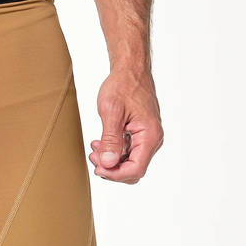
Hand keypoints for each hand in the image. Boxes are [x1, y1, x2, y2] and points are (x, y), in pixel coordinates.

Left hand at [89, 69, 162, 183]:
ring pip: (129, 162)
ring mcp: (147, 137)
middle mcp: (152, 139)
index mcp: (150, 135)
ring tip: (94, 149)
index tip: (98, 168)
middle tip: (93, 156)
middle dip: (112, 168)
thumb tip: (108, 163)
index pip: (136, 169)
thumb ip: (110, 140)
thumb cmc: (123, 85)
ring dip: (110, 160)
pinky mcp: (140, 134)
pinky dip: (113, 152)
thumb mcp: (111, 112)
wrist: (130, 70)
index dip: (115, 174)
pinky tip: (100, 143)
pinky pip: (128, 152)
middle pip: (133, 169)